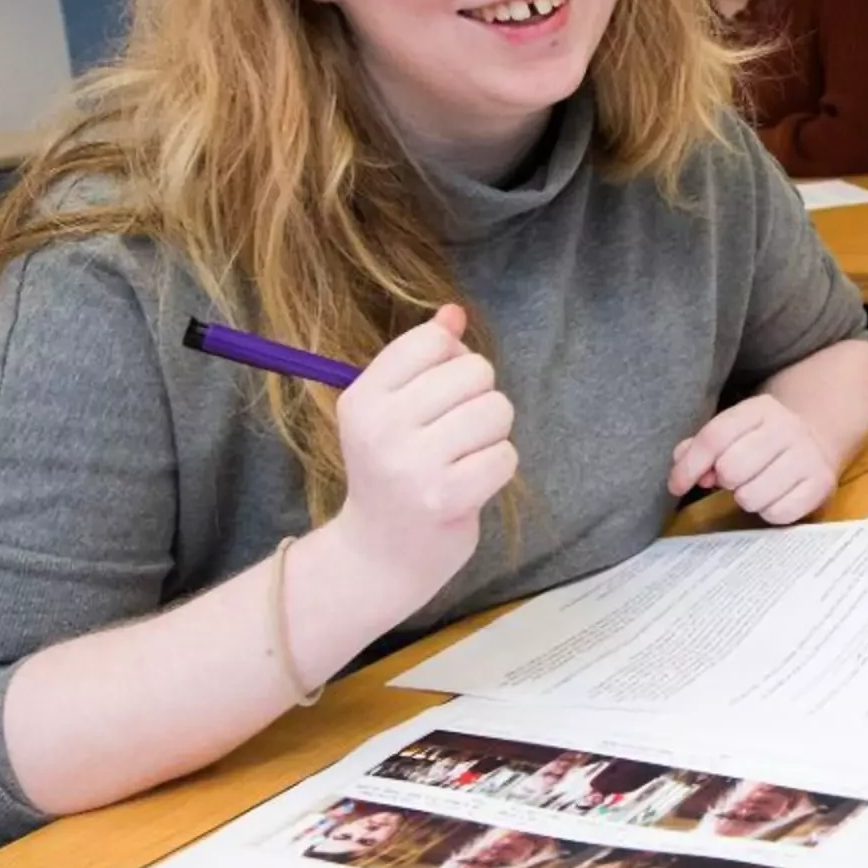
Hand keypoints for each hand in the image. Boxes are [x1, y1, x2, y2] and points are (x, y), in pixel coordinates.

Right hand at [316, 304, 513, 608]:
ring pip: (496, 410)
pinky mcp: (446, 497)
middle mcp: (381, 427)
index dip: (453, 359)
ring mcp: (413, 464)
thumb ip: (422, 359)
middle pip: (474, 371)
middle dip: (479, 397)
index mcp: (362, 398)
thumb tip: (455, 313)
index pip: (431, 340)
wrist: (380, 555)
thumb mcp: (391, 411)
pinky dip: (498, 467)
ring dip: (492, 433)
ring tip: (464, 457)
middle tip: (455, 433)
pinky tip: (471, 482)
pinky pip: (506, 455)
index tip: (439, 393)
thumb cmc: (393, 473)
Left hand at [669, 392, 840, 523]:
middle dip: (724, 481)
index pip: (714, 438)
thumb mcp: (732, 430)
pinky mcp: (822, 484)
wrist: (817, 438)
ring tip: (754, 486)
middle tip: (733, 479)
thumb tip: (682, 475)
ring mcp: (808, 456)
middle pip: (732, 468)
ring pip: (752, 496)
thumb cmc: (761, 440)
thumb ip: (700, 448)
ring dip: (745, 498)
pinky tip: (773, 498)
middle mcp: (787, 428)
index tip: (677, 486)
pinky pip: (778, 514)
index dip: (689, 466)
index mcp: (758, 409)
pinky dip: (769, 512)